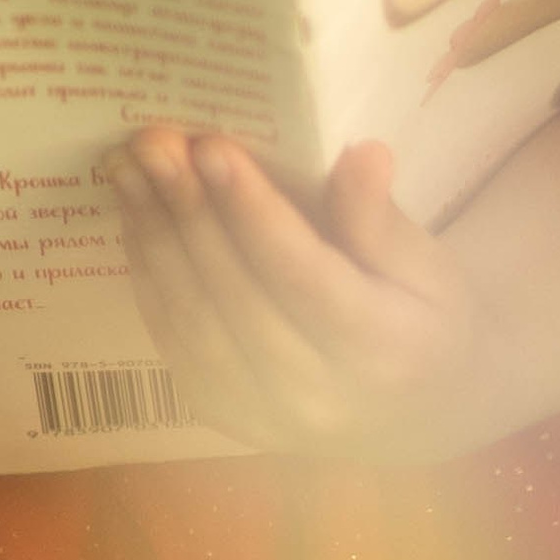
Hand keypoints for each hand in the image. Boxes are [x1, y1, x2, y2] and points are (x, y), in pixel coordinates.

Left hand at [105, 128, 487, 464]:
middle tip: (153, 142)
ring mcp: (264, 417)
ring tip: (128, 167)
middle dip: (189, 213)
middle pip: (238, 299)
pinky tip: (136, 219)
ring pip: (195, 323)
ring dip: (154, 239)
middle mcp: (317, 397)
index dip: (254, 213)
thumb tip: (364, 153)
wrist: (416, 417)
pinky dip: (150, 277)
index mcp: (381, 351)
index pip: (304, 279)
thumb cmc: (429, 323)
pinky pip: (177, 344)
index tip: (213, 146)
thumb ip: (383, 219)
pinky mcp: (227, 418)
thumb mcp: (431, 268)